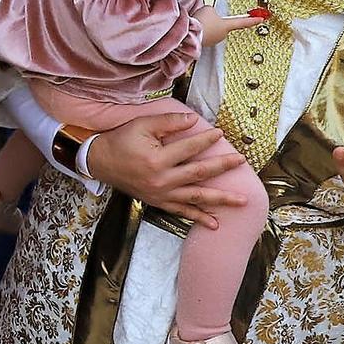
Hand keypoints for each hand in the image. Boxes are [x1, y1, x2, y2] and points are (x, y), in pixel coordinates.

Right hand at [85, 109, 244, 229]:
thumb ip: (168, 121)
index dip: (206, 140)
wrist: (100, 162)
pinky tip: (215, 223)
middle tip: (241, 161)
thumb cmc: (121, 141)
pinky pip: (182, 212)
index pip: (189, 148)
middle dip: (222, 166)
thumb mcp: (141, 125)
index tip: (220, 133)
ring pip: (197, 197)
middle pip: (199, 173)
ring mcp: (161, 194)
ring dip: (221, 199)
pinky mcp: (159, 202)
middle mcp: (161, 180)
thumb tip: (193, 119)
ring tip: (242, 200)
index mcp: (157, 159)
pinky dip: (198, 218)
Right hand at [197, 4, 263, 47]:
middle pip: (222, 25)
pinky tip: (194, 28)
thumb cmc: (201, 23)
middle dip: (215, 20)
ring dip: (206, 25)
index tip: (261, 19)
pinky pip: (203, 34)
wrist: (189, 34)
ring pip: (211, 29)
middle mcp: (222, 35)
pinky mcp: (204, 43)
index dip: (252, 20)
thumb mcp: (208, 9)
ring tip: (198, 22)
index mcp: (227, 26)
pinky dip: (200, 30)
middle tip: (207, 17)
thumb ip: (213, 11)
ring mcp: (213, 40)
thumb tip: (211, 14)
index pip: (243, 22)